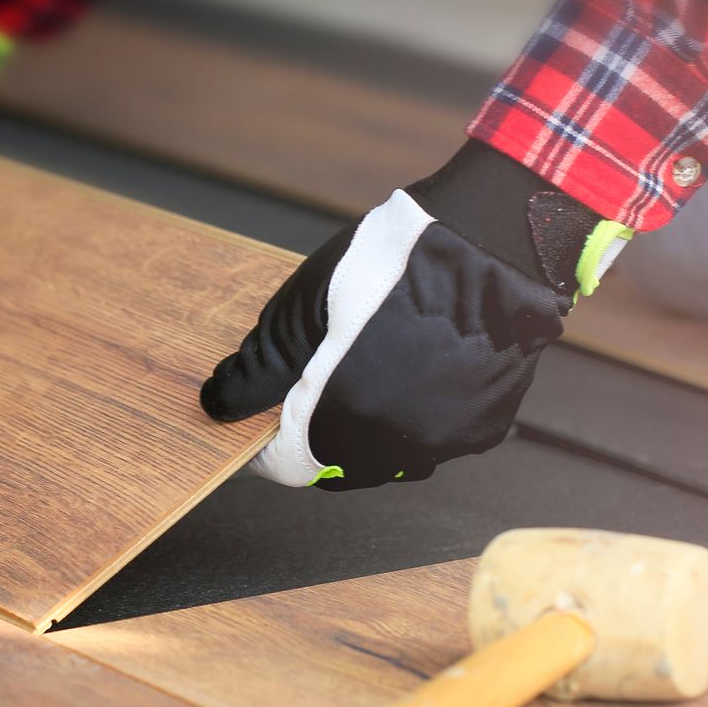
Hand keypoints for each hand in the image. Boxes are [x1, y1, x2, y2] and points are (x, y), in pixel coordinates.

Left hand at [199, 141, 631, 489]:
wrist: (488, 241)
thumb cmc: (393, 264)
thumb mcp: (300, 309)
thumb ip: (255, 370)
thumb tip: (219, 405)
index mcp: (344, 421)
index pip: (287, 465)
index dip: (266, 448)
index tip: (257, 427)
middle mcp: (398, 445)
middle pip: (340, 463)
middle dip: (317, 433)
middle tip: (313, 386)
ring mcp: (445, 440)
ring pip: (391, 454)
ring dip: (370, 427)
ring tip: (367, 371)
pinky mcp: (483, 428)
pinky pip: (437, 439)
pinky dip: (419, 416)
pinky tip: (416, 370)